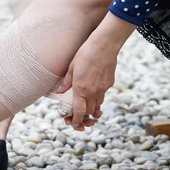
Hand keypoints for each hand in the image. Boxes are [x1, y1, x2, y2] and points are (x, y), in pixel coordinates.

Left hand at [57, 12, 136, 130]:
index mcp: (81, 88)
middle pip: (89, 111)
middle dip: (84, 115)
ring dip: (91, 106)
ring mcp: (103, 88)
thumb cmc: (85, 53)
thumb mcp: (72, 67)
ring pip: (97, 104)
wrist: (104, 45)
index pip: (79, 112)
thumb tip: (60, 91)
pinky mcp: (109, 83)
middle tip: (79, 114)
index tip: (74, 124)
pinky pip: (103, 95)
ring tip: (86, 103)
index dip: (77, 121)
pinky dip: (98, 97)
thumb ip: (67, 82)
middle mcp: (93, 91)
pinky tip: (94, 90)